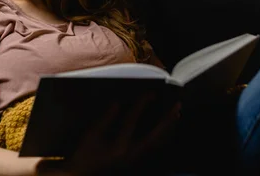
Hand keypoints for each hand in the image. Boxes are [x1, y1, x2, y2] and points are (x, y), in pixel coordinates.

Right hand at [63, 94, 181, 175]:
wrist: (83, 174)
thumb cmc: (85, 155)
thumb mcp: (91, 135)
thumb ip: (104, 119)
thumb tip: (117, 103)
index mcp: (118, 146)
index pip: (132, 121)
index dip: (142, 105)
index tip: (151, 92)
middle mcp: (131, 154)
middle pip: (154, 136)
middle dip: (167, 120)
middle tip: (177, 105)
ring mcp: (136, 159)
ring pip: (157, 143)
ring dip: (167, 128)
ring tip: (176, 114)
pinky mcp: (137, 160)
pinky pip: (155, 147)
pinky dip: (162, 136)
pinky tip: (167, 127)